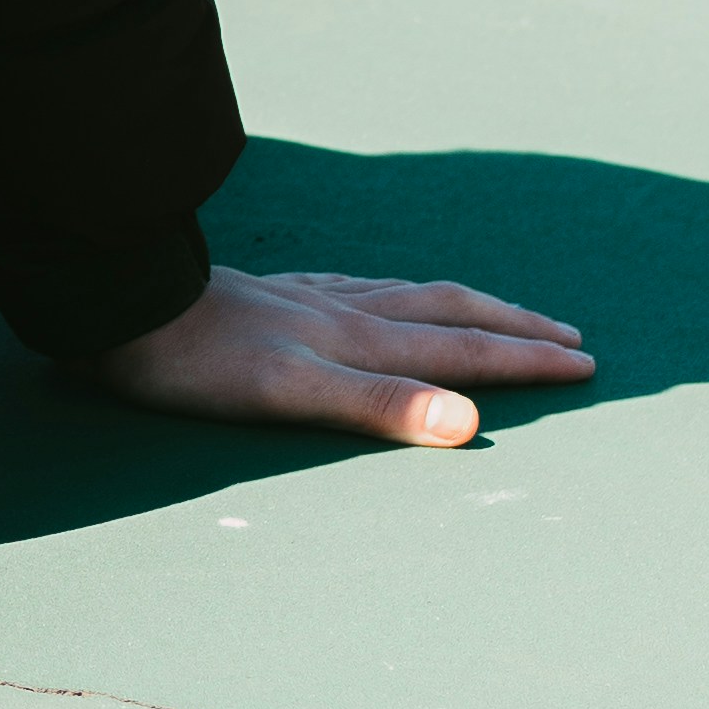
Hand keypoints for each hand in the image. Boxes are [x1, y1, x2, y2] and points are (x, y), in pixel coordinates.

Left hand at [81, 265, 594, 453]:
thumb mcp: (290, 395)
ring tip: (497, 307)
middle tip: (571, 334)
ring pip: (409, 293)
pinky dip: (396, 291)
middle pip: (450, 310)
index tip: (588, 364)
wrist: (120, 303)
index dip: (527, 359)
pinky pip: (359, 285)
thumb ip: (381, 409)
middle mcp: (345, 310)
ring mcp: (308, 296)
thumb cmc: (196, 363)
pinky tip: (379, 292)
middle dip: (515, 325)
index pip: (463, 347)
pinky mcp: (272, 292)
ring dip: (465, 303)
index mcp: (360, 339)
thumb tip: (471, 423)